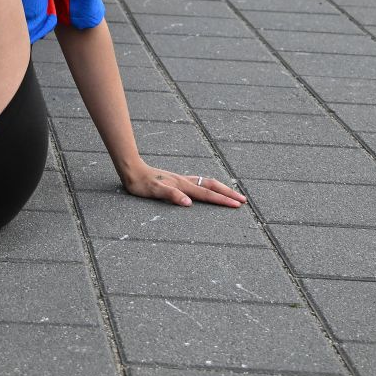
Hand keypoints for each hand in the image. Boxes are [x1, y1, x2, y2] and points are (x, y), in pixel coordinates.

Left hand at [121, 161, 247, 207]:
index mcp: (182, 185)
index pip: (207, 194)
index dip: (222, 200)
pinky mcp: (177, 180)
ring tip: (231, 194)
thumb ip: (171, 195)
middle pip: (212, 186)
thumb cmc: (141, 183)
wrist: (132, 170)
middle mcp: (185, 181)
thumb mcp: (154, 192)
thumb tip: (188, 203)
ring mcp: (182, 180)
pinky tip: (209, 189)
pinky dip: (209, 186)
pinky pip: (199, 183)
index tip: (237, 205)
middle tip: (243, 200)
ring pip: (207, 183)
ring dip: (221, 189)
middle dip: (228, 193)